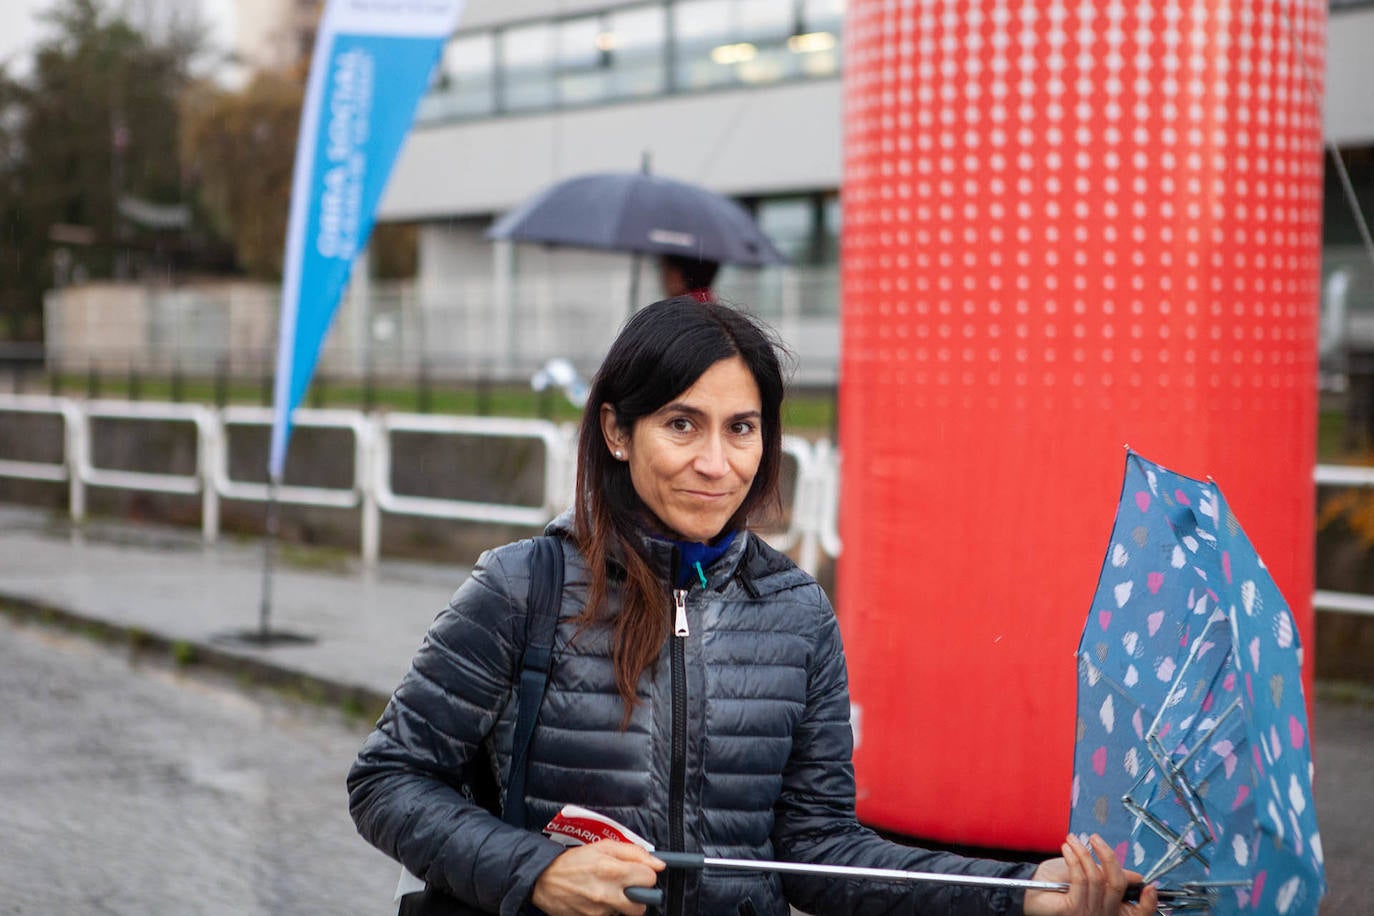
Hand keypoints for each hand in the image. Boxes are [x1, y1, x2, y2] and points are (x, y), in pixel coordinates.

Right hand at [530, 840, 663, 915]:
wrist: (543, 880)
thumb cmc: (574, 861)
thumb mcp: (602, 846)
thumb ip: (633, 852)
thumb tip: (658, 863)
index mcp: (612, 870)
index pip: (649, 879)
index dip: (646, 875)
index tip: (639, 873)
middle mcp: (607, 893)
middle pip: (642, 905)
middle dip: (638, 897)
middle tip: (627, 888)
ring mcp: (599, 911)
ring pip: (625, 913)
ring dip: (620, 904)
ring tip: (605, 891)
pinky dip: (607, 910)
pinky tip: (596, 900)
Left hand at [1023, 834, 1158, 914]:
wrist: (1030, 893)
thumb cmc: (1057, 885)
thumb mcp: (1089, 876)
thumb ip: (1109, 876)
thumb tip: (1134, 875)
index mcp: (1113, 910)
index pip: (1141, 914)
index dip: (1149, 902)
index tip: (1148, 885)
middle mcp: (1104, 915)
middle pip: (1117, 884)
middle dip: (1108, 856)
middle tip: (1096, 838)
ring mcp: (1089, 914)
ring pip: (1097, 877)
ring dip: (1083, 851)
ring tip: (1072, 839)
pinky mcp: (1073, 909)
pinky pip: (1080, 879)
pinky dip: (1074, 858)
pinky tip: (1067, 848)